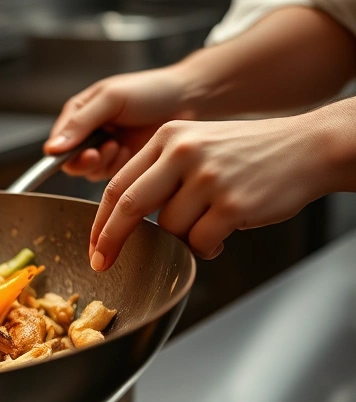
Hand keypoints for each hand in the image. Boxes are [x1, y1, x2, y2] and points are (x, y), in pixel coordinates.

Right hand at [45, 66, 197, 180]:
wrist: (188, 99)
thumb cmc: (151, 90)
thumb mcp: (111, 100)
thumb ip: (80, 123)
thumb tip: (52, 149)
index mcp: (79, 112)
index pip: (58, 142)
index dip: (67, 152)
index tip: (89, 152)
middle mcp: (88, 131)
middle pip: (71, 161)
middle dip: (89, 159)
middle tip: (108, 149)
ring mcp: (104, 147)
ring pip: (89, 171)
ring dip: (105, 162)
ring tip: (122, 145)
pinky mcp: (121, 161)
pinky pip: (108, 175)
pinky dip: (118, 167)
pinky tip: (130, 151)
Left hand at [89, 115, 330, 270]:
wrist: (308, 148)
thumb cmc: (248, 154)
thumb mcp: (196, 145)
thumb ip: (160, 173)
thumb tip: (124, 220)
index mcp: (168, 138)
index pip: (118, 184)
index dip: (101, 220)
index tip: (94, 245)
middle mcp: (183, 153)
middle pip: (128, 206)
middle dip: (111, 240)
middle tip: (102, 263)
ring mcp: (207, 178)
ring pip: (169, 229)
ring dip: (182, 239)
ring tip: (208, 225)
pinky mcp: (231, 204)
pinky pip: (199, 242)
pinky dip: (205, 248)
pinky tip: (223, 236)